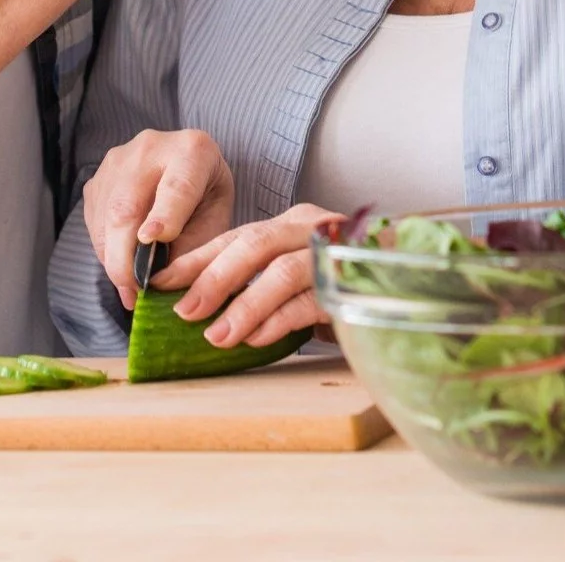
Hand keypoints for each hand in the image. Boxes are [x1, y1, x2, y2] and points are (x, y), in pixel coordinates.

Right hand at [83, 127, 234, 310]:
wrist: (185, 162)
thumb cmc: (205, 196)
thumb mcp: (215, 218)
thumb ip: (194, 244)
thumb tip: (162, 281)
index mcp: (192, 151)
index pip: (176, 186)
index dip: (164, 215)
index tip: (152, 241)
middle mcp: (149, 148)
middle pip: (127, 204)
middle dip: (125, 255)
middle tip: (134, 291)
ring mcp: (117, 160)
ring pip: (104, 216)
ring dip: (112, 258)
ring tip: (129, 287)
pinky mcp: (97, 177)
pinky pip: (93, 221)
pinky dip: (105, 250)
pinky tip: (121, 264)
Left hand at [154, 204, 345, 348]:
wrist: (404, 285)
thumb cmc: (339, 285)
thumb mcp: (291, 281)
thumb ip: (255, 285)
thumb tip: (197, 307)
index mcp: (289, 224)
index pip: (235, 236)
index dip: (195, 259)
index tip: (160, 282)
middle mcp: (309, 229)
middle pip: (254, 244)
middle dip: (214, 277)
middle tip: (184, 311)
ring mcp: (333, 253)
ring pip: (281, 271)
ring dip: (244, 306)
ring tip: (216, 336)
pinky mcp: (352, 284)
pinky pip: (310, 300)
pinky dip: (279, 320)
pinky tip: (257, 340)